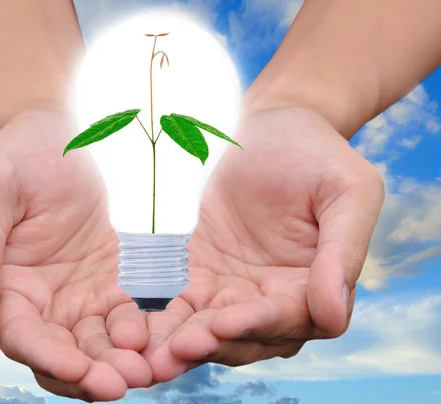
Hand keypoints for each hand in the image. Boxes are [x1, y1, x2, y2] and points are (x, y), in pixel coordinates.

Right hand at [0, 108, 152, 401]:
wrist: (65, 132)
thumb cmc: (16, 156)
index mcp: (2, 288)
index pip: (20, 335)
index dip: (47, 355)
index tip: (77, 370)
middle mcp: (43, 302)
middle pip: (64, 352)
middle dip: (90, 373)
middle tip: (121, 384)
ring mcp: (83, 295)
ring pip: (102, 343)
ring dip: (123, 360)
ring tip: (149, 369)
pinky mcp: (120, 281)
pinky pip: (135, 314)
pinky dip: (147, 331)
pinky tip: (166, 336)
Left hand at [140, 107, 384, 379]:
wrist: (267, 126)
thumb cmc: (314, 152)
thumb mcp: (347, 190)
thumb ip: (344, 250)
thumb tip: (331, 315)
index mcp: (311, 284)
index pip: (288, 318)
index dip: (257, 324)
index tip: (224, 324)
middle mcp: (267, 295)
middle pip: (242, 335)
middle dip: (210, 343)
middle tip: (176, 350)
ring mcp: (226, 286)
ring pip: (202, 326)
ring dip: (177, 341)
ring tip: (148, 353)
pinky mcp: (191, 270)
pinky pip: (172, 298)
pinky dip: (155, 314)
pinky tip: (132, 321)